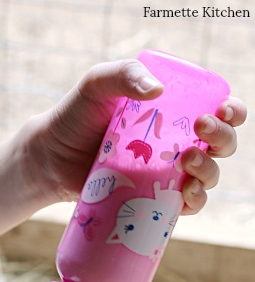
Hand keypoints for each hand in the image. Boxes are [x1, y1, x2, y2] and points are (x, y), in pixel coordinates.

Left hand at [33, 59, 245, 213]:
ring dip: (209, 171)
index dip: (231, 112)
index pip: (217, 110)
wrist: (50, 158)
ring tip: (187, 162)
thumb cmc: (75, 116)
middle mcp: (177, 143)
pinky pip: (185, 206)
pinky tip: (186, 195)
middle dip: (222, 138)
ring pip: (208, 176)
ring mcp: (166, 174)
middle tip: (200, 131)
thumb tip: (157, 91)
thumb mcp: (97, 84)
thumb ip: (125, 74)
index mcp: (174, 112)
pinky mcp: (152, 200)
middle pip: (221, 144)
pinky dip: (194, 202)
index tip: (223, 111)